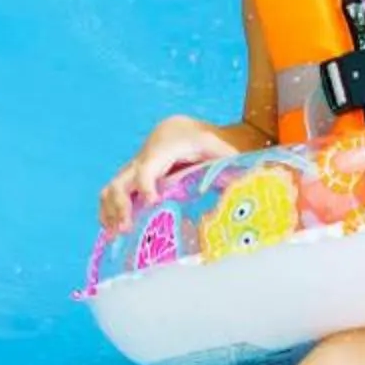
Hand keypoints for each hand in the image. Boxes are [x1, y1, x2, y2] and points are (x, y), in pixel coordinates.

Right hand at [100, 116, 234, 230]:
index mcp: (162, 150)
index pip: (147, 168)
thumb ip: (230, 159)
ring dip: (110, 212)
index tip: (151, 202)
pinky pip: (111, 195)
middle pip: (121, 181)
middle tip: (126, 229)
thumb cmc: (201, 140)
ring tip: (115, 236)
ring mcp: (133, 171)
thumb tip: (256, 175)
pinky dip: (108, 212)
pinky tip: (112, 232)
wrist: (179, 129)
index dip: (146, 185)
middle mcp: (142, 160)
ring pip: (111, 189)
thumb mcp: (217, 145)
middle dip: (120, 206)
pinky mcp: (129, 180)